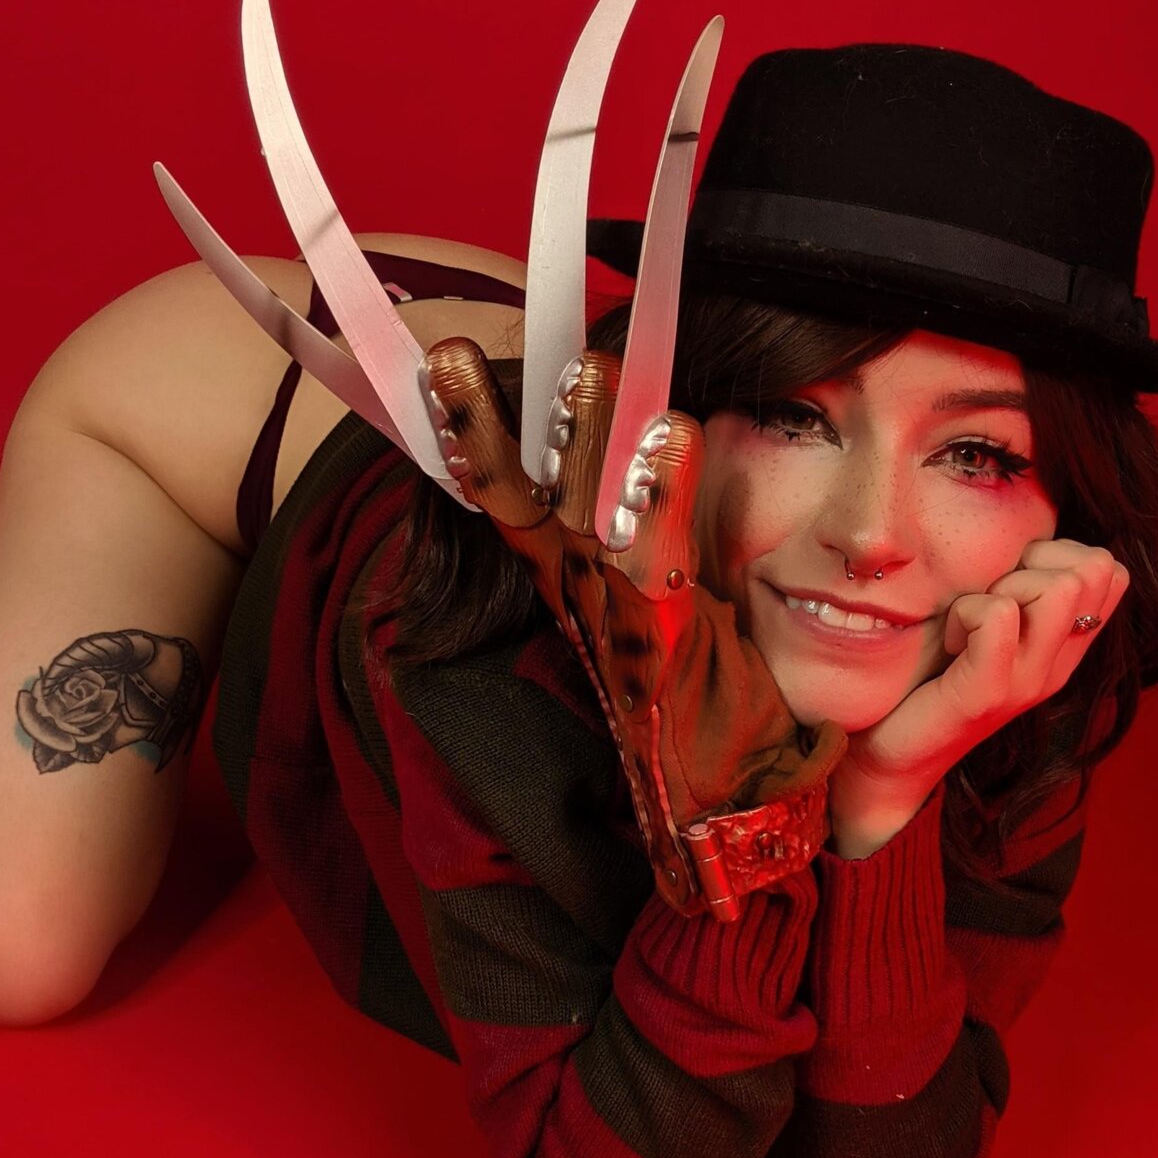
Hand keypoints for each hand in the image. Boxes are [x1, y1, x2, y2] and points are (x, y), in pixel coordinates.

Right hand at [423, 339, 847, 918]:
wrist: (720, 805)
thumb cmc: (692, 693)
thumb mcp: (641, 600)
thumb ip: (627, 526)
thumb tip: (626, 434)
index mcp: (563, 574)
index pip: (499, 491)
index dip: (465, 432)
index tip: (438, 364)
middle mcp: (576, 586)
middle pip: (521, 491)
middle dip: (484, 427)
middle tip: (454, 353)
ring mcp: (615, 606)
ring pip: (583, 506)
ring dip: (583, 437)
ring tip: (585, 367)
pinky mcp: (666, 628)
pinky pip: (657, 547)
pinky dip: (661, 490)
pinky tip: (673, 430)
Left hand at [832, 538, 1130, 821]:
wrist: (889, 757)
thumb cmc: (927, 680)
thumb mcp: (983, 625)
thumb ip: (1012, 587)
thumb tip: (1021, 531)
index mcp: (1064, 647)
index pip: (1111, 571)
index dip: (1061, 553)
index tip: (1008, 583)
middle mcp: (1058, 664)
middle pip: (1094, 568)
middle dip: (1033, 564)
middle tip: (986, 601)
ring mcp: (1028, 681)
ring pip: (1058, 587)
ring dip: (1001, 587)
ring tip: (966, 624)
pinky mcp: (988, 693)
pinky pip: (999, 616)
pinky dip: (966, 614)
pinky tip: (948, 642)